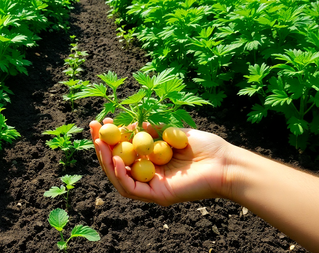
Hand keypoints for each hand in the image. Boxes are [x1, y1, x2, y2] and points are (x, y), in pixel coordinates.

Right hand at [90, 118, 232, 205]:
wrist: (225, 163)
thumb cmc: (205, 147)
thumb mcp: (172, 131)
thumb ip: (151, 129)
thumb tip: (128, 125)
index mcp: (151, 160)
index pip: (123, 150)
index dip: (110, 137)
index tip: (102, 121)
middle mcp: (149, 175)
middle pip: (116, 165)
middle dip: (102, 147)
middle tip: (94, 130)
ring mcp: (152, 187)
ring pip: (119, 178)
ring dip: (106, 160)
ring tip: (100, 143)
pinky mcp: (157, 196)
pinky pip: (131, 188)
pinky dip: (120, 174)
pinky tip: (116, 158)